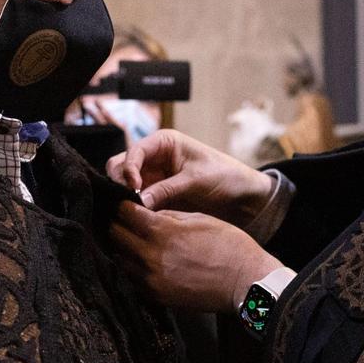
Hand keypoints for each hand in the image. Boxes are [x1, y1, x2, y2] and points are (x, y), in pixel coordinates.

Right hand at [107, 129, 273, 224]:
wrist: (243, 197)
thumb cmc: (225, 177)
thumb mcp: (196, 180)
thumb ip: (166, 189)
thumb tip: (138, 202)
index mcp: (163, 142)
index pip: (134, 151)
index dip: (129, 169)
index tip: (134, 188)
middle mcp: (153, 158)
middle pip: (120, 166)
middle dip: (120, 183)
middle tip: (129, 203)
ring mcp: (152, 178)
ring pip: (123, 185)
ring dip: (125, 198)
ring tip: (134, 213)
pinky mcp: (155, 196)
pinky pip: (136, 202)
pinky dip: (134, 209)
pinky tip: (140, 220)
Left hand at [110, 203, 279, 313]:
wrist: (246, 282)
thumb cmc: (228, 246)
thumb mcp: (199, 219)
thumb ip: (167, 216)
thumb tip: (146, 213)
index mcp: (161, 231)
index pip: (124, 213)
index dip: (123, 205)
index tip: (124, 203)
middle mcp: (150, 256)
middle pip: (115, 235)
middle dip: (119, 224)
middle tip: (126, 221)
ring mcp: (151, 279)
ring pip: (120, 258)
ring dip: (124, 248)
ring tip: (135, 241)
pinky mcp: (156, 296)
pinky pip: (132, 278)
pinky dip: (134, 268)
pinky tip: (146, 261)